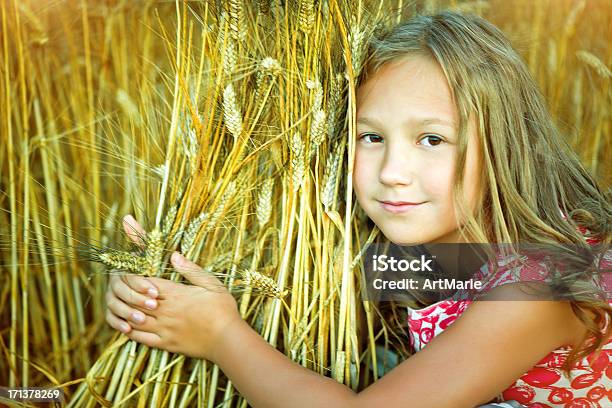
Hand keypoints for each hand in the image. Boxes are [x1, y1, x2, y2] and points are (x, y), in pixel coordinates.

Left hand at [105, 214, 242, 360]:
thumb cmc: (222, 309)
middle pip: (136, 301)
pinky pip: (142, 339)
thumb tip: (174, 255)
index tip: (130, 271)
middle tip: (119, 288)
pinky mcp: (166, 343)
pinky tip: (127, 328)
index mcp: (175, 294)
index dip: (135, 277)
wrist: (227, 339)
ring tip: (120, 307)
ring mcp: (164, 328)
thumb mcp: (211, 283)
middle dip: (126, 294)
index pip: (146, 283)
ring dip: (126, 313)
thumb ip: (190, 269)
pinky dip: (131, 333)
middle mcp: (165, 311)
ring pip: (135, 320)